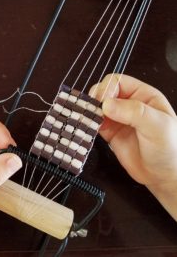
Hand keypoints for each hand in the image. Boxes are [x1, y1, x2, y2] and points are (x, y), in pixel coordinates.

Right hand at [90, 74, 176, 219]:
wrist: (163, 175)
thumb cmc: (170, 149)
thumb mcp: (158, 126)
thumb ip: (134, 112)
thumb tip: (106, 104)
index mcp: (143, 95)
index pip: (118, 82)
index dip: (107, 89)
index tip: (102, 103)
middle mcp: (128, 104)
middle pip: (104, 92)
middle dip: (96, 99)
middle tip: (94, 112)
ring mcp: (118, 118)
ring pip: (97, 107)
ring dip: (90, 111)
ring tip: (90, 120)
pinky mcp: (110, 133)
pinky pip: (94, 123)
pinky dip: (89, 124)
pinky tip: (90, 128)